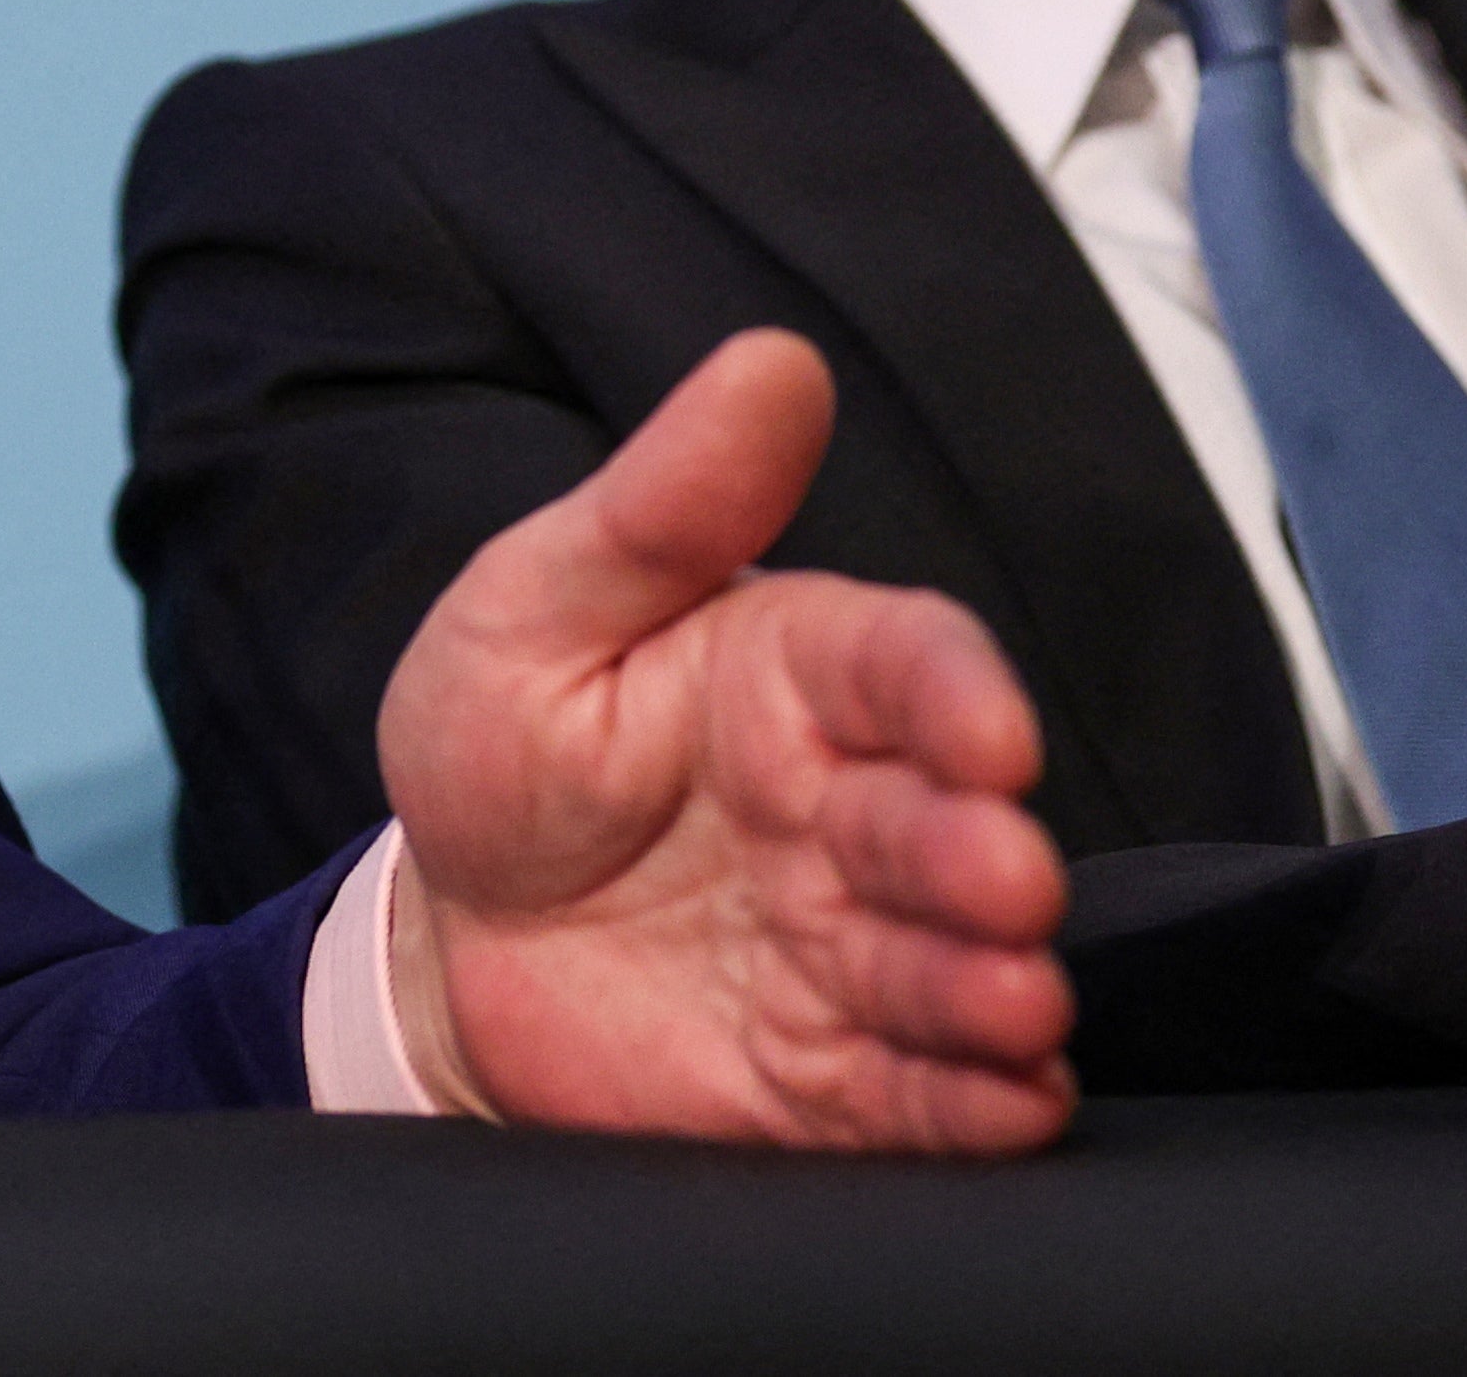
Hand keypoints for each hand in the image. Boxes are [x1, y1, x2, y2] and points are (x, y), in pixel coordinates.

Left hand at [379, 329, 1075, 1150]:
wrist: (449, 933)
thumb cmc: (503, 742)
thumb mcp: (537, 606)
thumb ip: (662, 505)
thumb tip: (771, 360)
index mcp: (799, 680)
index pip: (908, 667)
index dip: (955, 694)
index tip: (987, 732)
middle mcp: (853, 812)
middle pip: (944, 826)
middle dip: (983, 856)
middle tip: (1006, 884)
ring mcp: (851, 948)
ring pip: (952, 966)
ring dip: (996, 986)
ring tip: (1017, 1002)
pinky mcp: (831, 1077)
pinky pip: (918, 1098)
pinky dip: (973, 1105)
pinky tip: (1011, 1102)